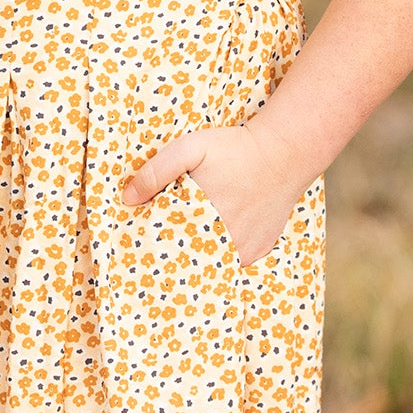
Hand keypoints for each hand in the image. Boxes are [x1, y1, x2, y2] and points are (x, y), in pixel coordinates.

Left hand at [120, 120, 301, 267]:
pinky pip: (234, 263)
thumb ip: (157, 171)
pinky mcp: (260, 250)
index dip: (152, 244)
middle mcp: (224, 242)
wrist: (284, 153)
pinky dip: (222, 257)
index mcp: (201, 219)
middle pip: (188, 260)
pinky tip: (212, 242)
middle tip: (160, 248)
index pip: (166, 246)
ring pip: (211, 265)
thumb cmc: (235, 148)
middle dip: (173, 253)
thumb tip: (128, 199)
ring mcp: (244, 250)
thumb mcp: (190, 147)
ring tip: (186, 246)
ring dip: (198, 257)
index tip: (141, 242)